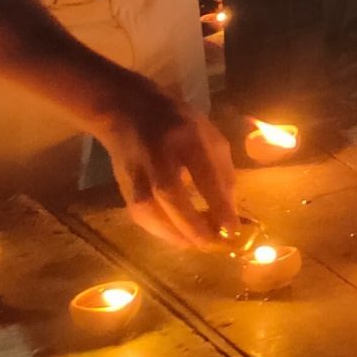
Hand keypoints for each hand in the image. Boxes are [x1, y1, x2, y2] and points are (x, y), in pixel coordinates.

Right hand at [92, 77, 239, 249]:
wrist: (129, 112)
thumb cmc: (179, 124)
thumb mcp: (209, 136)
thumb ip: (222, 170)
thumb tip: (229, 210)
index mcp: (185, 136)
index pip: (203, 173)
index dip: (218, 204)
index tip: (233, 228)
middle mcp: (158, 156)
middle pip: (171, 197)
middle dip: (194, 226)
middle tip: (215, 244)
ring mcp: (136, 173)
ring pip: (152, 212)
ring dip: (177, 235)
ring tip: (201, 244)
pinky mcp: (123, 189)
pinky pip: (143, 218)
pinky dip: (162, 233)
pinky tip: (180, 238)